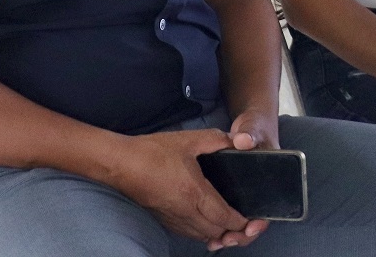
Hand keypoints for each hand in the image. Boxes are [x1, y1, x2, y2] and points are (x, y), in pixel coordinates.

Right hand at [105, 129, 256, 246]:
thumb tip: (235, 141)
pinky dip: (202, 231)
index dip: (242, 222)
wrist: (121, 163)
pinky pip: (189, 233)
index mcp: (194, 193)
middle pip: (216, 232)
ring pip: (202, 236)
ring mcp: (173, 218)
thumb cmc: (152, 151)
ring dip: (218, 232)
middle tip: (245, 222)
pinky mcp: (164, 219)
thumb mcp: (189, 139)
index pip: (225, 218)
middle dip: (234, 231)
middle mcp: (185, 211)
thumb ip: (216, 140)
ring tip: (229, 224)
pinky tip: (207, 220)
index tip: (253, 219)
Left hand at [196, 111, 281, 249]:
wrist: (250, 126)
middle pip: (255, 219)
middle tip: (226, 240)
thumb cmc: (255, 127)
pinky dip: (220, 228)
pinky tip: (209, 237)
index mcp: (271, 177)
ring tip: (215, 243)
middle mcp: (261, 190)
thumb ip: (250, 133)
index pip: (270, 205)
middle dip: (242, 234)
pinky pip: (228, 216)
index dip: (260, 220)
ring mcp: (246, 194)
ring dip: (230, 234)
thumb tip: (243, 141)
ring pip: (241, 222)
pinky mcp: (232, 194)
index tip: (249, 227)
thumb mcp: (253, 127)